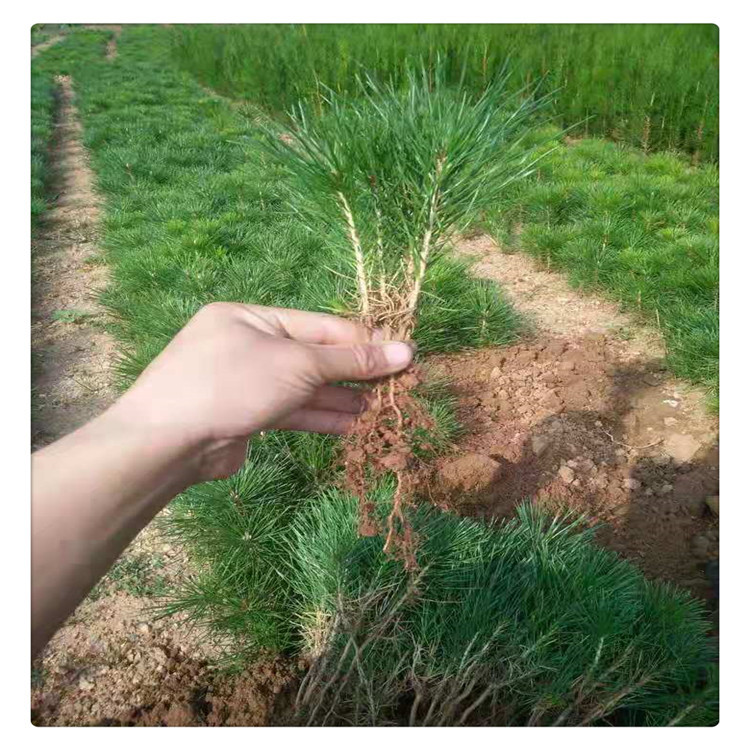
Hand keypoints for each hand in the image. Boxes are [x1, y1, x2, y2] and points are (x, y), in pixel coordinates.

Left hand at [109, 303, 413, 479]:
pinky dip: (320, 416)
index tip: (402, 353)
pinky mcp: (244, 415)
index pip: (320, 324)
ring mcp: (244, 382)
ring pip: (303, 387)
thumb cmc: (232, 383)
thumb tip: (405, 351)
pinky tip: (352, 424)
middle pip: (312, 355)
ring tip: (381, 409)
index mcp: (252, 317)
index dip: (363, 339)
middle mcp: (247, 345)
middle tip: (397, 385)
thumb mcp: (297, 364)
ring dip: (341, 397)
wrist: (168, 441)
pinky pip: (290, 410)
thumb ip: (350, 360)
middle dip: (353, 372)